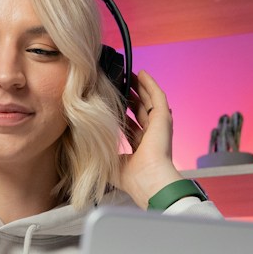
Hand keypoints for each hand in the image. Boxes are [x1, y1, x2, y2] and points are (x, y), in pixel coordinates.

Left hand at [116, 70, 185, 203]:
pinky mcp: (163, 118)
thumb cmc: (131, 178)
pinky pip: (157, 96)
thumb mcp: (111, 162)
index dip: (124, 113)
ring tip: (129, 74)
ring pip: (150, 100)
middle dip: (131, 96)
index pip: (133, 126)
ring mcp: (159, 126)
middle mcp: (152, 136)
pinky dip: (150, 84)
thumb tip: (88, 144)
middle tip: (120, 83)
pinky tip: (141, 73)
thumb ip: (103, 151)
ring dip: (140, 87)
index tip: (113, 103)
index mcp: (142, 147)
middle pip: (141, 110)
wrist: (148, 180)